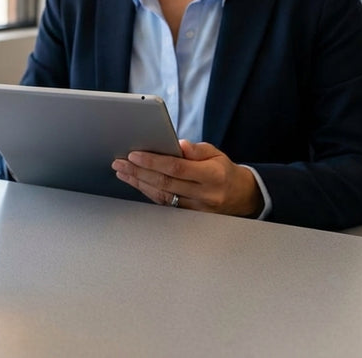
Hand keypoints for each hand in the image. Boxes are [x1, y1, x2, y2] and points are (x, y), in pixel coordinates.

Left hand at [111, 139, 261, 216]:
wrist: (241, 196)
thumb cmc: (223, 171)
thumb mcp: (216, 154)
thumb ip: (197, 150)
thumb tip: (179, 144)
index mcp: (212, 176)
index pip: (178, 168)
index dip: (154, 162)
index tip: (134, 155)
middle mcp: (205, 195)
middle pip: (165, 183)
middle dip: (139, 172)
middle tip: (120, 162)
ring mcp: (197, 209)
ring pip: (162, 196)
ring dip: (138, 183)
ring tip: (122, 172)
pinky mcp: (190, 217)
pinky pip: (165, 204)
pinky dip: (148, 192)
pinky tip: (136, 183)